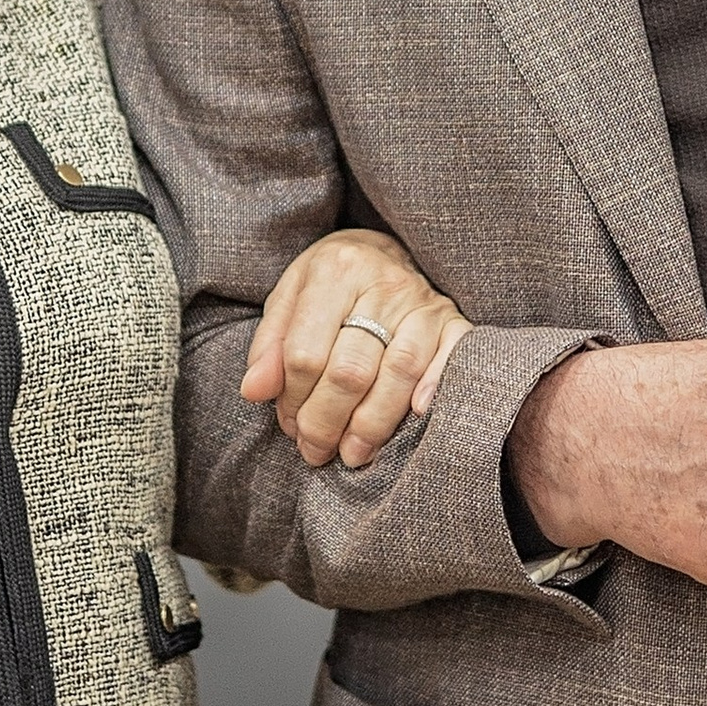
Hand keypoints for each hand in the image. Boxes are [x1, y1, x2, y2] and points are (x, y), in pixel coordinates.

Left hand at [240, 228, 472, 471]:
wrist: (383, 250)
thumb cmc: (329, 284)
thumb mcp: (289, 299)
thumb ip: (269, 345)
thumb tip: (254, 391)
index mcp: (334, 271)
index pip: (306, 353)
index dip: (293, 400)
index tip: (289, 427)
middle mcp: (382, 283)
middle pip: (350, 370)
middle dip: (327, 422)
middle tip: (315, 451)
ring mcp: (423, 303)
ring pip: (399, 373)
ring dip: (373, 425)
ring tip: (353, 455)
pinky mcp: (453, 320)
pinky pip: (451, 358)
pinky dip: (435, 389)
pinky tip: (416, 416)